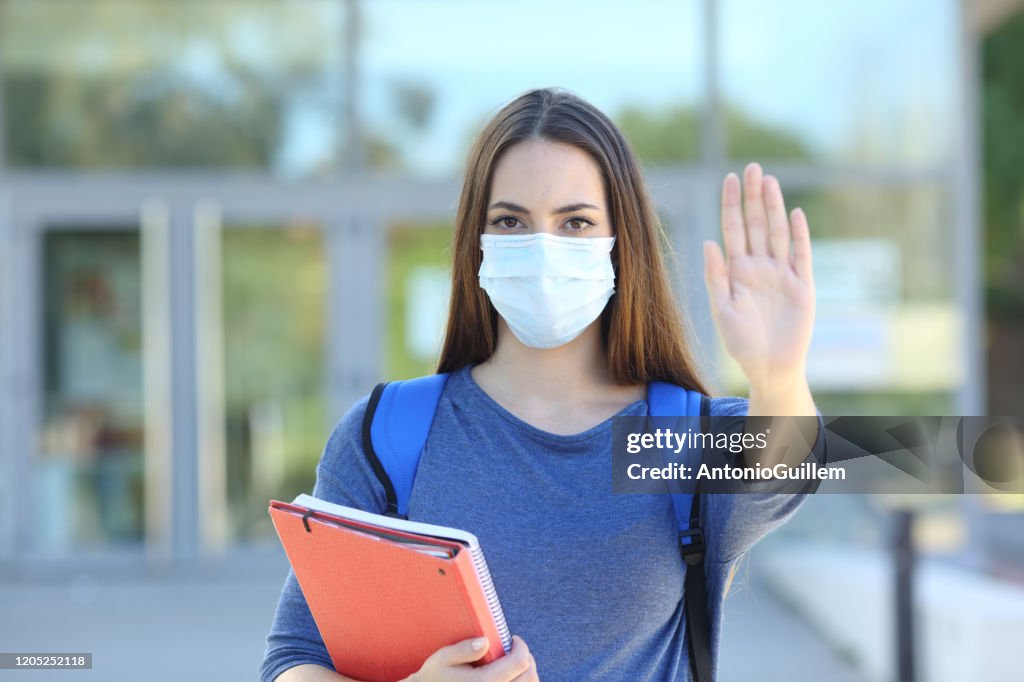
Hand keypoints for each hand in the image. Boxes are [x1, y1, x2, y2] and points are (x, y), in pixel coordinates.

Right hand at [404, 635, 538, 681]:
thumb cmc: (434, 677)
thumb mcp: (443, 658)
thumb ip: (464, 649)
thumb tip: (486, 641)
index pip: (520, 663)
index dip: (521, 647)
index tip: (513, 639)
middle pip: (529, 677)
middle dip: (527, 659)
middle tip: (516, 650)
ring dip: (527, 674)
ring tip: (514, 664)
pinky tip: (510, 678)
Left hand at [703, 162, 815, 393]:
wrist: (769, 366)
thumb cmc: (741, 342)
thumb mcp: (722, 309)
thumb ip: (716, 276)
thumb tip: (709, 242)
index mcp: (737, 270)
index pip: (733, 228)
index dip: (732, 204)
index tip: (729, 178)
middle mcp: (759, 266)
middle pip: (757, 223)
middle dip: (754, 196)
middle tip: (752, 168)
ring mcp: (782, 273)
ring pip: (778, 233)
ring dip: (774, 207)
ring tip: (769, 181)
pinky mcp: (802, 285)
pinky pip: (801, 255)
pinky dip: (799, 234)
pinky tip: (794, 213)